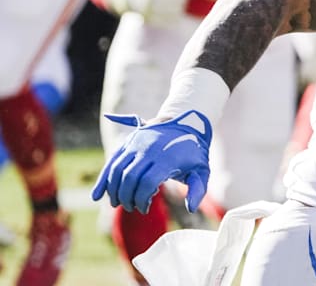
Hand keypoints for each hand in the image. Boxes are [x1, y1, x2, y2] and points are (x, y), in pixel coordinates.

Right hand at [91, 110, 211, 213]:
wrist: (185, 124)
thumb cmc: (193, 152)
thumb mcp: (202, 170)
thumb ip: (198, 189)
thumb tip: (190, 208)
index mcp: (167, 158)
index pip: (146, 183)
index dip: (142, 199)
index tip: (145, 208)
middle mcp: (149, 149)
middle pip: (129, 178)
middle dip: (127, 197)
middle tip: (132, 207)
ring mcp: (137, 144)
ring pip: (116, 169)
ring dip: (113, 190)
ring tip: (117, 203)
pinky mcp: (129, 142)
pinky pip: (112, 161)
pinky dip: (103, 179)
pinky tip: (97, 195)